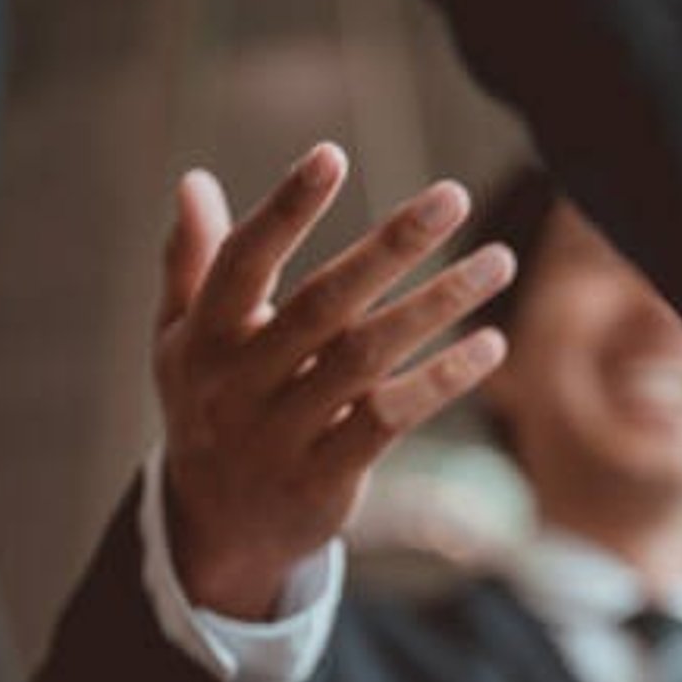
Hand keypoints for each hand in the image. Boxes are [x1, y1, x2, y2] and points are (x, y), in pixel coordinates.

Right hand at [157, 143, 514, 618]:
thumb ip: (194, 265)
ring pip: (367, 357)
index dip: (284, 208)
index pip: (243, 261)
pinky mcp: (325, 477)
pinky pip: (390, 419)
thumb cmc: (211, 408)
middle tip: (454, 195)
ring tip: (498, 260)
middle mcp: (239, 382)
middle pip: (323, 303)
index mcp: (204, 337)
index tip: (331, 154)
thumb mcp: (183, 342)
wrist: (214, 528)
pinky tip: (491, 346)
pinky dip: (442, 380)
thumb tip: (195, 181)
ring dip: (438, 304)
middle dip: (391, 245)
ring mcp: (281, 432)